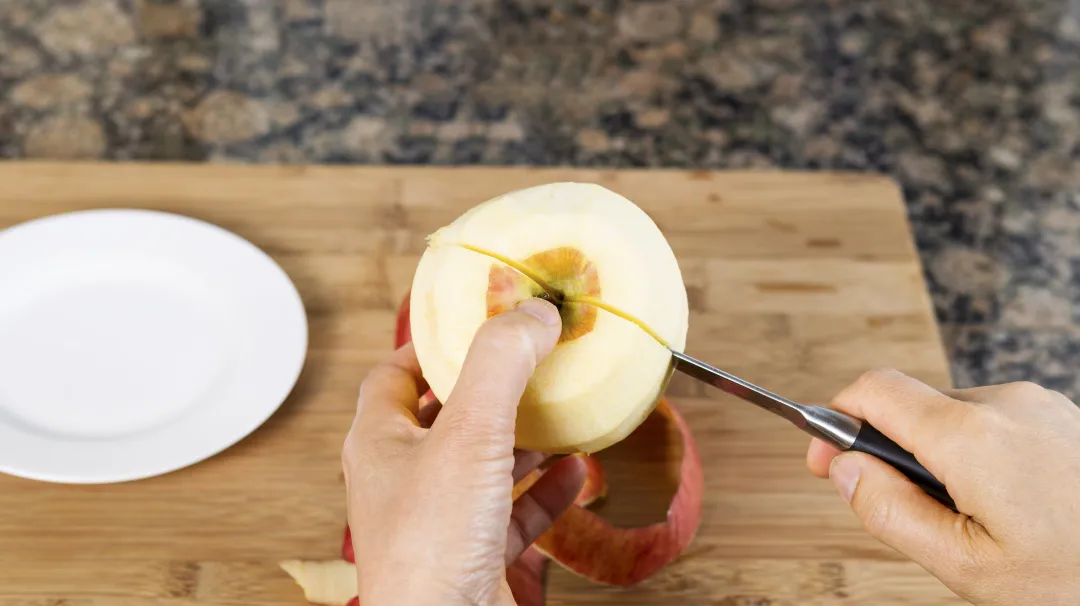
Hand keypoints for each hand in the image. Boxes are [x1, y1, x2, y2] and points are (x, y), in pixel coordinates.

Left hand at [342, 298, 585, 605]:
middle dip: (490, 389)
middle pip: (445, 418)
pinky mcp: (472, 557)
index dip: (431, 346)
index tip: (474, 322)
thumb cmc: (432, 545)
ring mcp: (437, 522)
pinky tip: (576, 475)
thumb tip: (532, 311)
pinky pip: (511, 514)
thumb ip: (500, 365)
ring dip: (523, 440)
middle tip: (530, 362)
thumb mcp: (469, 434)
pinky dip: (544, 492)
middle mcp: (402, 480)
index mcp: (380, 442)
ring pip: (482, 466)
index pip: (394, 376)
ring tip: (562, 412)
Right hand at [807, 370, 1079, 604]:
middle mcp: (1006, 404)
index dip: (834, 420)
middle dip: (894, 453)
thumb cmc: (1076, 580)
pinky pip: (995, 425)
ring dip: (940, 459)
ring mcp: (1041, 406)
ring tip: (978, 522)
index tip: (824, 459)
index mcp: (972, 437)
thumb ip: (889, 512)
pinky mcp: (1063, 417)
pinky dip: (980, 458)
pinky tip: (1011, 509)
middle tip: (910, 515)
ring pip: (954, 418)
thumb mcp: (966, 567)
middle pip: (913, 407)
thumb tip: (843, 469)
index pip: (873, 390)